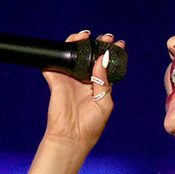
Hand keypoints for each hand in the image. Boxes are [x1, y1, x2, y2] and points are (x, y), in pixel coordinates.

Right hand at [42, 30, 125, 147]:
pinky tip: (70, 43)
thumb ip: (103, 79)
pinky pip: (55, 63)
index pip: (106, 65)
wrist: (71, 137)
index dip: (113, 53)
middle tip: (106, 37)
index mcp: (99, 86)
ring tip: (86, 36)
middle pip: (90, 56)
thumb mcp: (104, 101)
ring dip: (79, 43)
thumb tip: (103, 58)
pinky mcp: (56, 81)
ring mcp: (70, 79)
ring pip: (73, 56)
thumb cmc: (91, 125)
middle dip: (98, 44)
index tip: (120, 44)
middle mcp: (84, 80)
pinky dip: (60, 51)